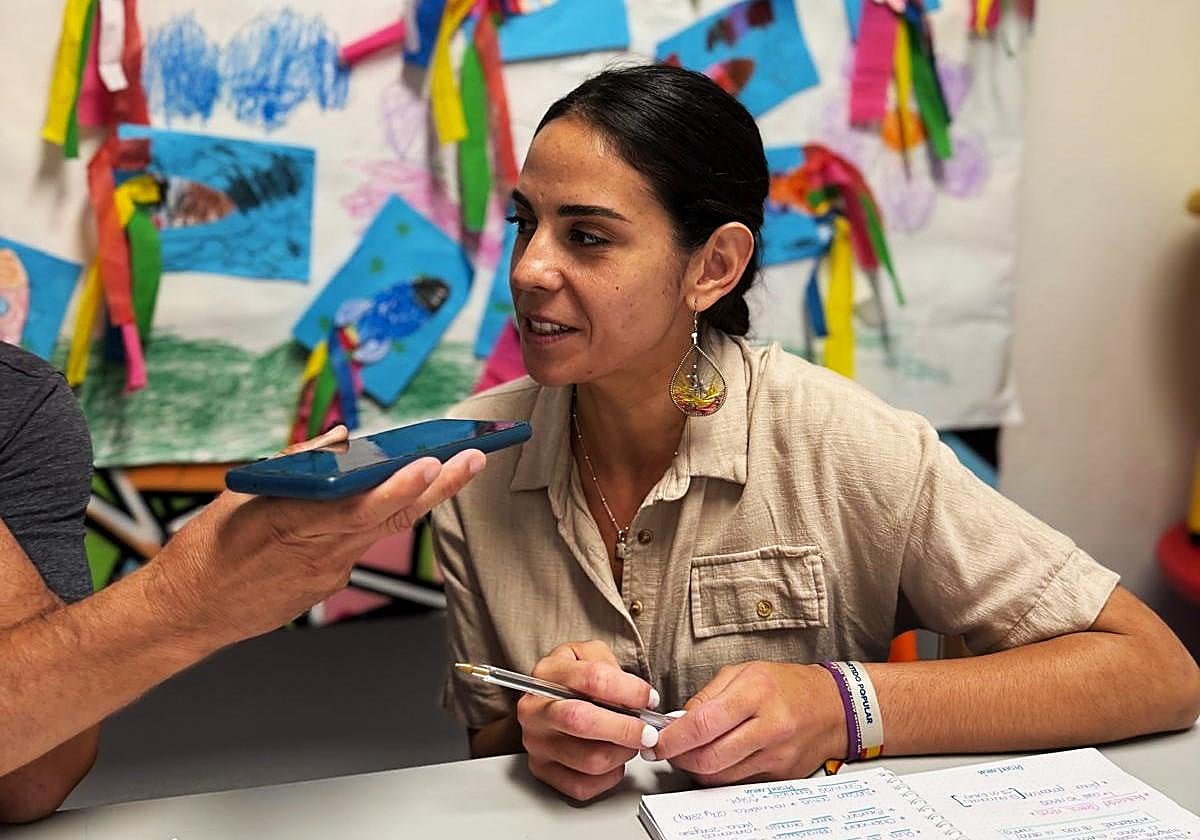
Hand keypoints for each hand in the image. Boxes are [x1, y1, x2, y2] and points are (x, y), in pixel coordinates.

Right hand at [147, 426, 485, 647]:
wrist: (185, 615)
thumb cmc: (207, 550)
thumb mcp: (244, 492)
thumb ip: (297, 463)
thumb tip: (341, 438)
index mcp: (293, 520)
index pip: (360, 503)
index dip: (400, 484)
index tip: (432, 461)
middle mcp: (320, 550)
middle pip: (390, 516)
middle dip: (438, 485)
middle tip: (473, 457)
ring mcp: (328, 573)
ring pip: (382, 529)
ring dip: (418, 498)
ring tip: (456, 467)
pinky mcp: (326, 586)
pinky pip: (357, 547)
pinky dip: (372, 522)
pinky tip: (384, 499)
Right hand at [519, 641, 659, 801]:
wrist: (547, 699)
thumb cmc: (574, 679)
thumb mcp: (591, 654)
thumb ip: (613, 668)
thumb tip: (639, 698)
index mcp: (547, 673)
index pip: (593, 679)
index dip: (629, 690)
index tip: (648, 699)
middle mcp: (535, 709)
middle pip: (582, 722)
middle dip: (625, 729)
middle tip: (647, 732)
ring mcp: (536, 742)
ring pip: (589, 759)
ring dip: (621, 753)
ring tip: (630, 743)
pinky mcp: (542, 770)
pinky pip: (582, 785)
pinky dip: (608, 777)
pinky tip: (613, 760)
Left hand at [651, 662, 846, 785]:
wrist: (834, 707)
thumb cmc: (788, 685)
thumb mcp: (744, 672)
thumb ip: (707, 696)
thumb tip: (678, 720)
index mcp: (756, 692)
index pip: (703, 724)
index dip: (673, 738)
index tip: (656, 741)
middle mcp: (769, 726)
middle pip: (708, 757)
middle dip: (679, 758)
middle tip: (668, 750)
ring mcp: (777, 755)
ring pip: (720, 776)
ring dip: (696, 769)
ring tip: (691, 752)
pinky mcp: (781, 775)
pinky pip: (738, 782)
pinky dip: (719, 774)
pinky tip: (717, 758)